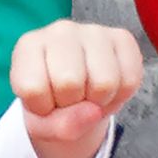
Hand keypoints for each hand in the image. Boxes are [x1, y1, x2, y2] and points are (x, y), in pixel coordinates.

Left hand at [10, 20, 141, 157]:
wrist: (75, 93)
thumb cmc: (51, 103)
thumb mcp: (41, 124)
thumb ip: (58, 127)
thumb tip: (94, 112)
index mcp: (28, 46)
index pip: (33, 88)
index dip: (42, 108)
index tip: (44, 102)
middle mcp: (60, 31)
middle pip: (70, 83)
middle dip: (72, 104)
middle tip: (70, 99)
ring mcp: (94, 31)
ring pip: (104, 82)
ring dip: (99, 102)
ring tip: (88, 95)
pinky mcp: (123, 37)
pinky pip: (129, 80)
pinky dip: (120, 96)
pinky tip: (106, 90)